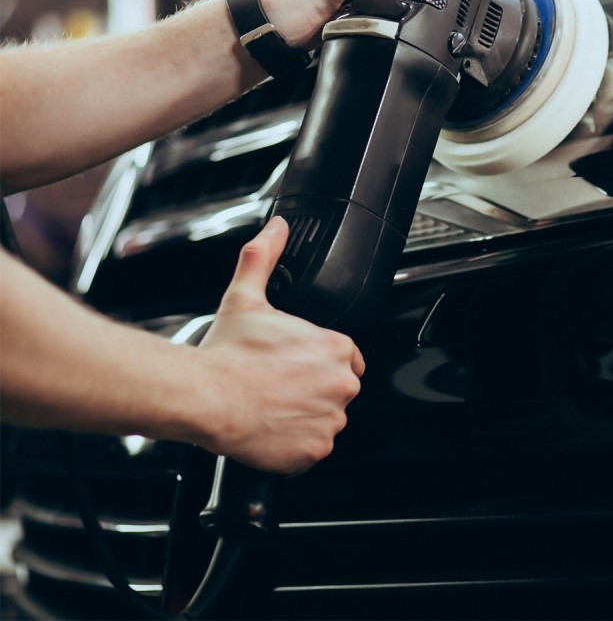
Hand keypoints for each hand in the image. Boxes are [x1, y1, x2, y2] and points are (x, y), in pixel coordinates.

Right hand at [193, 217, 365, 474]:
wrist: (204, 396)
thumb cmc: (226, 352)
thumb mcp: (246, 297)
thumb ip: (263, 258)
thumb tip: (275, 229)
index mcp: (336, 348)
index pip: (343, 357)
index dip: (315, 362)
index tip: (291, 367)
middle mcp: (342, 383)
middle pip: (336, 389)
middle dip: (311, 389)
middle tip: (276, 387)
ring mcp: (330, 419)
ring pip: (325, 418)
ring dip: (304, 416)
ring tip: (271, 406)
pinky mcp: (316, 449)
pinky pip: (312, 448)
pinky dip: (295, 444)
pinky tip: (271, 429)